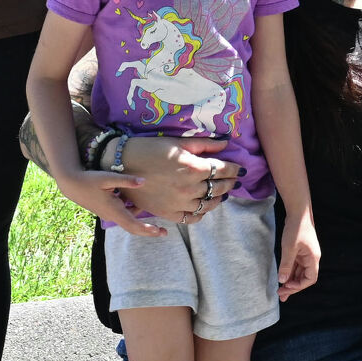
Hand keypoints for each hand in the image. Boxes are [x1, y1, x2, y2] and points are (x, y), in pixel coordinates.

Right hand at [55, 169, 163, 236]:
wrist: (71, 184)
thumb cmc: (89, 180)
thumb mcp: (108, 177)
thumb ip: (126, 180)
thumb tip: (143, 181)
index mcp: (113, 210)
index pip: (132, 224)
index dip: (146, 229)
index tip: (159, 232)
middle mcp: (112, 215)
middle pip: (132, 227)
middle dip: (148, 231)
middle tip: (165, 233)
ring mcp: (109, 213)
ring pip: (129, 219)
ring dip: (141, 218)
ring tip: (157, 209)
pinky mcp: (108, 209)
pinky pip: (124, 213)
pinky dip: (133, 210)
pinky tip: (139, 200)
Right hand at [115, 136, 236, 222]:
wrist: (121, 165)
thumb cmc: (151, 149)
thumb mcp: (179, 142)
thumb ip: (205, 145)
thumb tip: (226, 143)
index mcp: (193, 167)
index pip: (223, 170)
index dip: (235, 169)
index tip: (240, 169)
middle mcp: (189, 187)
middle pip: (219, 187)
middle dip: (230, 183)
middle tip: (235, 180)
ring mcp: (178, 203)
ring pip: (208, 205)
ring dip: (219, 199)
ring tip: (223, 194)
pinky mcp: (167, 213)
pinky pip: (191, 218)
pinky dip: (201, 213)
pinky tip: (204, 207)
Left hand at [277, 211, 319, 298]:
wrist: (298, 212)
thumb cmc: (296, 228)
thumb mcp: (289, 247)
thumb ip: (286, 265)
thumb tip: (283, 281)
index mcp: (313, 258)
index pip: (310, 278)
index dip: (299, 285)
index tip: (286, 287)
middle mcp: (311, 258)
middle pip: (305, 277)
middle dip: (293, 287)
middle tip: (280, 294)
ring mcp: (306, 255)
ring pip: (299, 272)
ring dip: (290, 281)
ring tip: (280, 290)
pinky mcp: (300, 252)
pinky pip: (295, 266)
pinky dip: (289, 273)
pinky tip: (282, 278)